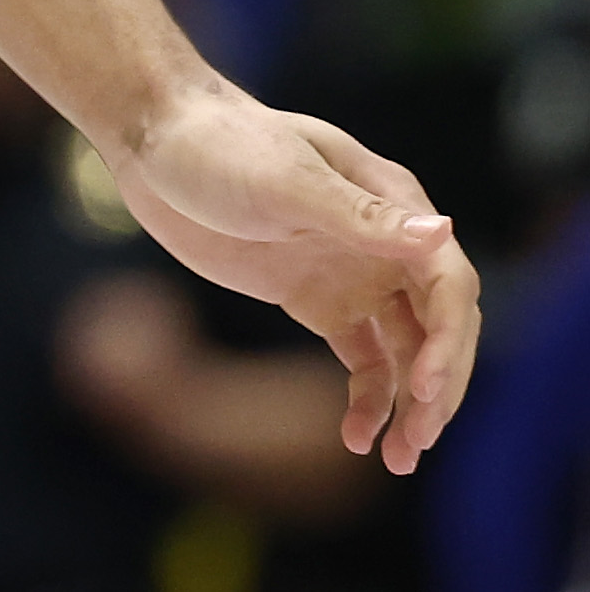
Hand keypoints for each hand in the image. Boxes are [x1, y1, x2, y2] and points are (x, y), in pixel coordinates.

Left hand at [101, 77, 476, 469]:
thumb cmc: (218, 144)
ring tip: (398, 460)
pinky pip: (363, 359)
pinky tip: (357, 438)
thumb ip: (360, 216)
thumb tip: (442, 233)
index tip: (427, 389)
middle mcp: (384, 245)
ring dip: (410, 404)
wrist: (153, 141)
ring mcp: (352, 273)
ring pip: (406, 351)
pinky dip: (368, 398)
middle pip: (438, 327)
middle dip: (438, 386)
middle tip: (419, 441)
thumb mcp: (285, 181)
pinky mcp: (315, 298)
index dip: (449, 341)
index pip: (448, 284)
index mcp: (393, 206)